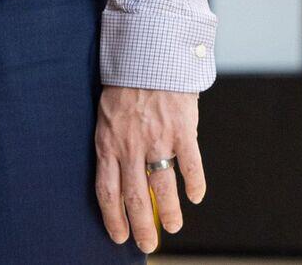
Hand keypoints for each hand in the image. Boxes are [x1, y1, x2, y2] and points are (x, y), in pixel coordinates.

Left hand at [93, 86, 204, 252]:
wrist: (149, 56)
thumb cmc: (126, 87)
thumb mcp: (108, 117)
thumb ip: (114, 145)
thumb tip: (120, 175)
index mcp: (107, 143)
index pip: (106, 191)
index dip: (113, 217)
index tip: (118, 236)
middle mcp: (130, 146)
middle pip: (134, 197)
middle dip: (141, 226)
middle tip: (147, 245)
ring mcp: (157, 139)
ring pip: (163, 186)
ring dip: (170, 211)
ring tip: (175, 227)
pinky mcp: (182, 130)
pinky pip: (191, 165)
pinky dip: (195, 183)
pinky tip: (196, 196)